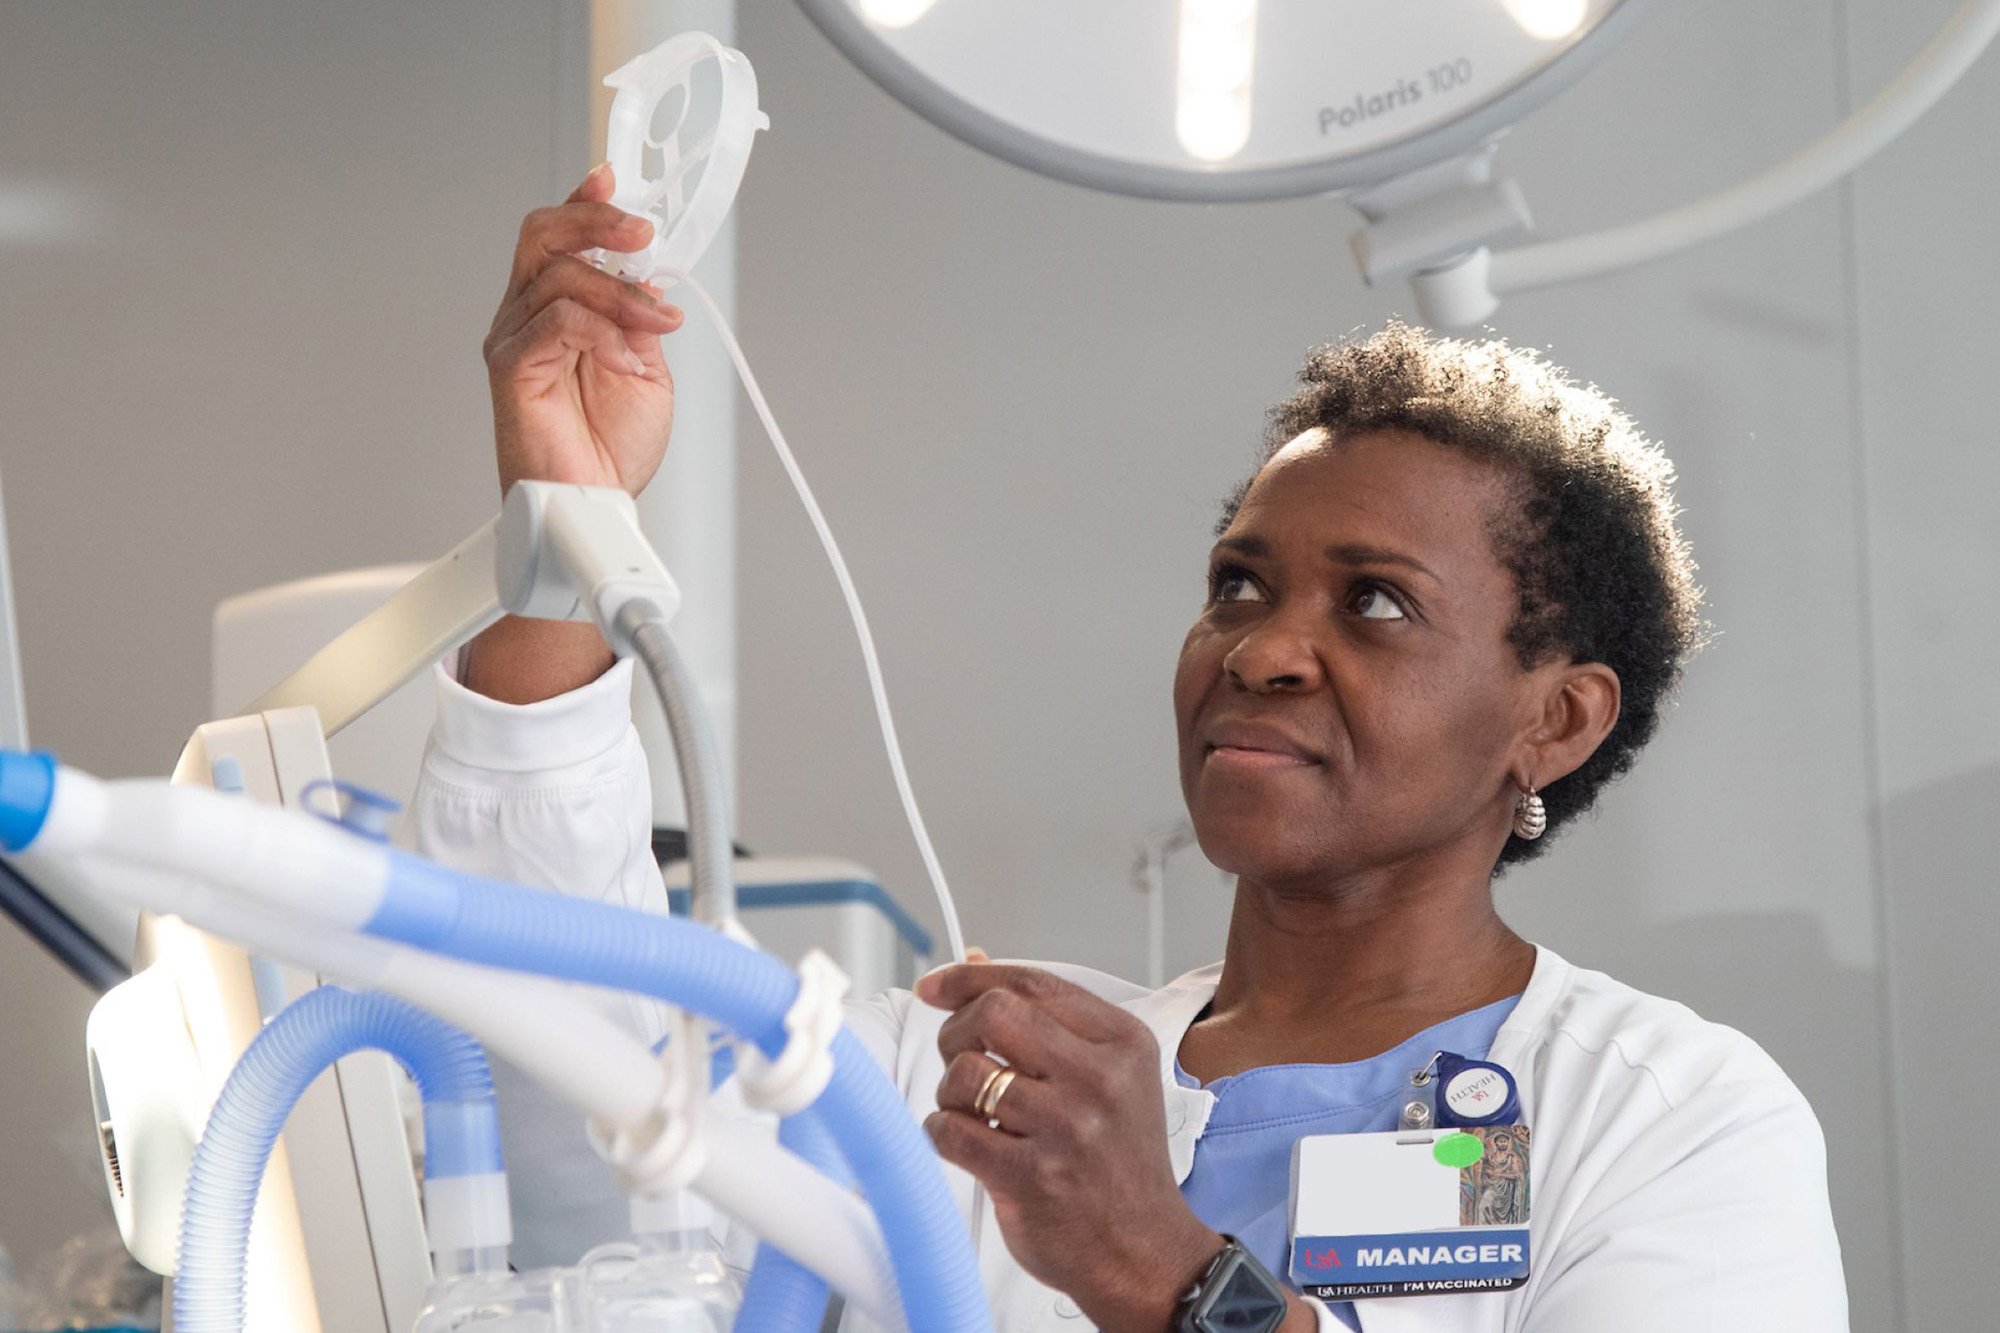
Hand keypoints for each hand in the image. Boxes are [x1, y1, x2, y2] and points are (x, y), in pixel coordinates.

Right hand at [482, 161, 684, 497]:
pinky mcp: (511, 365)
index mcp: (557, 309)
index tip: (612, 178)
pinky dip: (603, 333)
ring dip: (622, 294)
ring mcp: (514, 337)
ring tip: (657, 326)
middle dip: (598, 221)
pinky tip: (627, 360)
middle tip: (643, 233)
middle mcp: (526, 315)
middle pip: (545, 235)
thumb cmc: (610, 448)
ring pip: (561, 276)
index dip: (584, 203)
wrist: (597, 503)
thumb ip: (637, 317)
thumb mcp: (645, 366)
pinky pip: (556, 320)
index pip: (559, 238)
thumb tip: (647, 274)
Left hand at [918, 964, 1223, 1332]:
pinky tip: (965, 1143)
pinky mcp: (1033, 1178)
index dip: (971, 978)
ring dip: (950, 1092)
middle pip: (995, 1013)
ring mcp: (1067, 1128)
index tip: (937, 986)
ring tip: (972, 1114)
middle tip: (961, 1060)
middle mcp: (1099, 1079)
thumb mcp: (1109, 1076)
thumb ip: (1044, 1020)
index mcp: (1122, 1043)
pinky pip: (952, 1131)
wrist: (1146, 1254)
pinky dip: (941, 1132)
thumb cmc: (1119, 1163)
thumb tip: (974, 963)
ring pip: (966, 1073)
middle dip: (957, 1031)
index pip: (1033, 983)